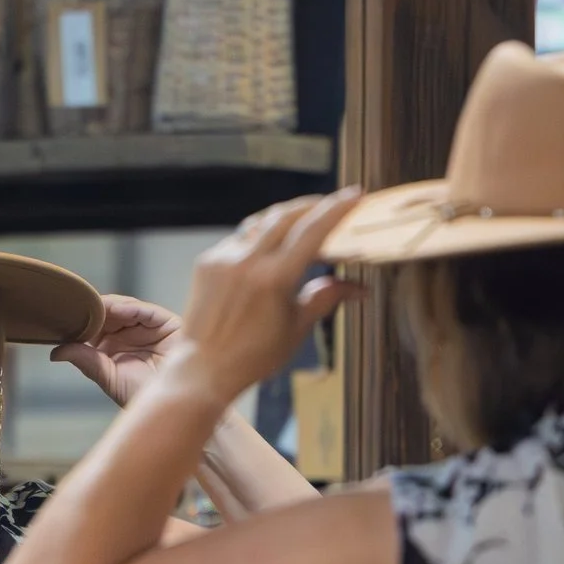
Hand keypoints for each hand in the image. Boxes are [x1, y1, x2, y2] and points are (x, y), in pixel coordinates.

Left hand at [54, 295, 182, 406]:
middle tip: (77, 308)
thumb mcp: (108, 378)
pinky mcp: (167, 323)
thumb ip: (85, 361)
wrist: (174, 407)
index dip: (83, 321)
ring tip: (94, 308)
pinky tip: (115, 310)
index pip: (97, 327)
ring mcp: (149, 328)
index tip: (65, 319)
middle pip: (110, 314)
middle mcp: (133, 334)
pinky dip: (130, 308)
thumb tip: (55, 352)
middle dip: (94, 311)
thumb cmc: (143, 397)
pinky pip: (146, 310)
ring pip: (125, 308)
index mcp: (117, 347)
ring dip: (108, 306)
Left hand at [166, 191, 365, 402]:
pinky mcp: (207, 262)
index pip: (312, 230)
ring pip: (261, 222)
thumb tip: (358, 288)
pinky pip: (239, 240)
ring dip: (284, 218)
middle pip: (286, 215)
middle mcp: (247, 261)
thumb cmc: (254, 356)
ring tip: (302, 221)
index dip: (337, 209)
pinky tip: (268, 248)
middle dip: (312, 205)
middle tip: (331, 205)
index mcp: (274, 277)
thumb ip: (325, 297)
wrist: (204, 368)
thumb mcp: (297, 327)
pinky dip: (258, 238)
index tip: (355, 196)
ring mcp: (224, 258)